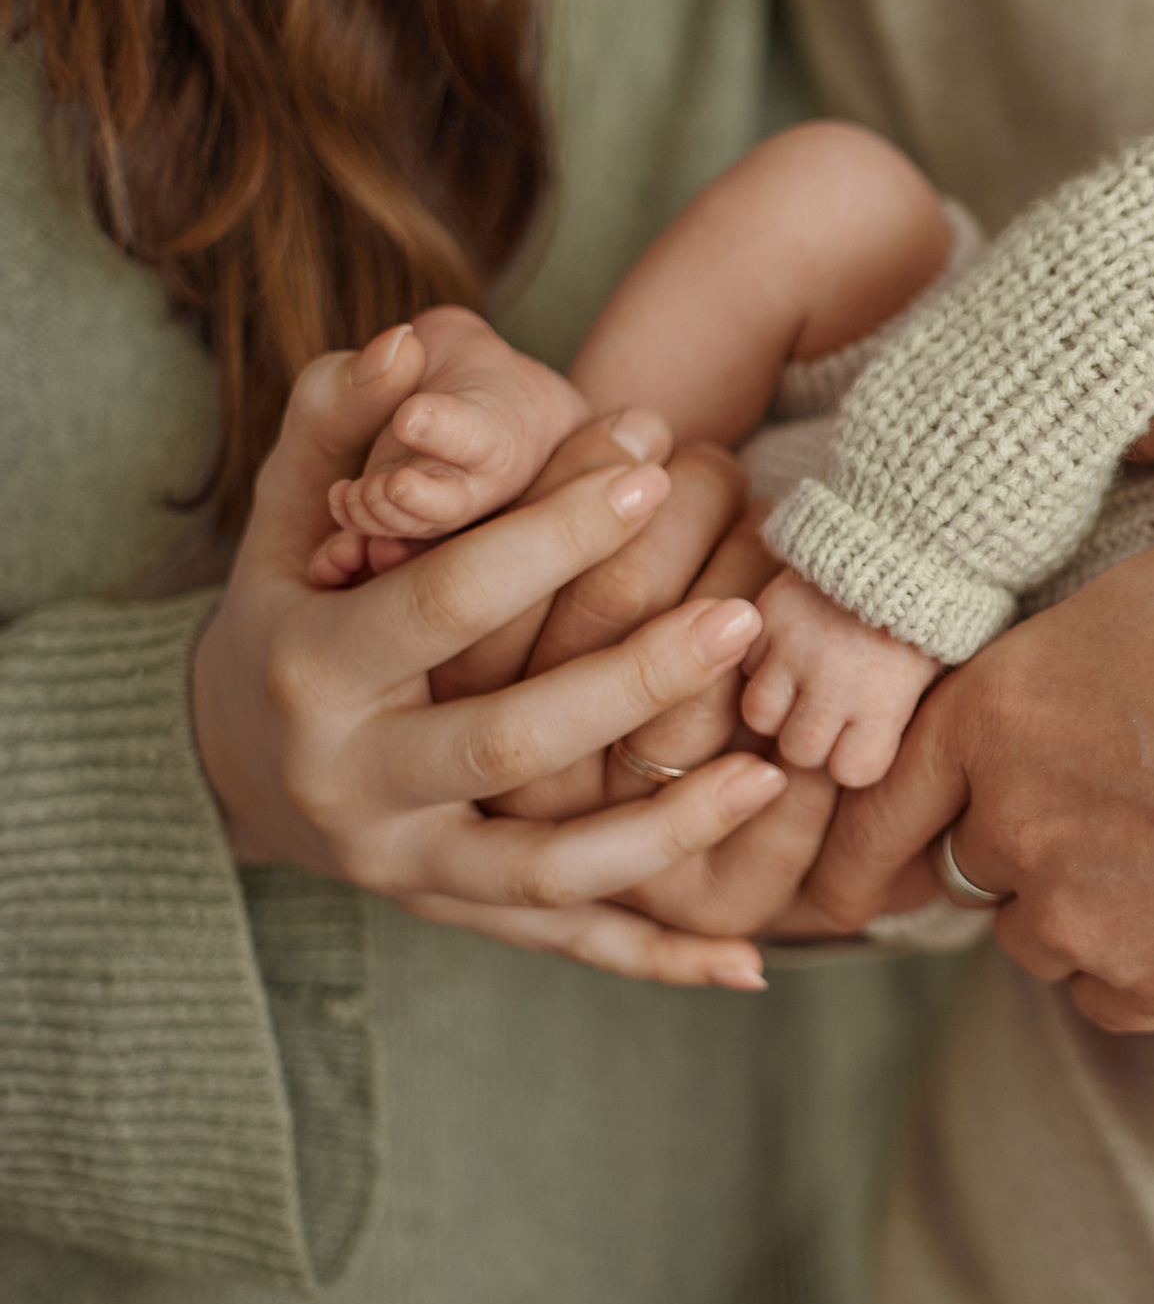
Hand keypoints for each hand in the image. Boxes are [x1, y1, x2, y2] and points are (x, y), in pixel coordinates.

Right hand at [195, 325, 789, 987]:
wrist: (233, 763)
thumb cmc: (292, 608)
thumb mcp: (288, 520)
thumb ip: (339, 426)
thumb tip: (404, 341)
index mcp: (319, 667)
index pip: (447, 599)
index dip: (551, 532)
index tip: (651, 459)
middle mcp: (359, 782)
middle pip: (511, 740)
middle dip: (632, 680)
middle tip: (745, 613)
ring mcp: (408, 866)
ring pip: (548, 870)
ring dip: (666, 830)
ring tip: (770, 769)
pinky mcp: (457, 916)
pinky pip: (567, 947)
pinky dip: (656, 960)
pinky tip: (750, 962)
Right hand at [739, 568, 942, 787]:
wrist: (907, 536)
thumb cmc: (927, 611)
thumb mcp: (929, 670)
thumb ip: (893, 720)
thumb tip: (859, 763)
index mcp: (885, 701)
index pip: (851, 772)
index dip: (853, 758)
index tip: (862, 737)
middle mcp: (836, 683)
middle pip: (799, 752)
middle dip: (811, 737)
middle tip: (827, 710)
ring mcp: (796, 648)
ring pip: (759, 715)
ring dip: (776, 704)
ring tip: (799, 683)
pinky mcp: (768, 615)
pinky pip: (744, 661)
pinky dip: (760, 659)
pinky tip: (788, 645)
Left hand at [791, 374, 1153, 1028]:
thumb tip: (1147, 399)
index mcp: (1007, 706)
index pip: (884, 782)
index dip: (862, 814)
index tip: (855, 855)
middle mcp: (1024, 826)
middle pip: (973, 847)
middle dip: (1011, 824)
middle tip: (1081, 794)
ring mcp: (1092, 919)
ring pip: (1031, 929)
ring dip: (1063, 898)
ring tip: (1137, 852)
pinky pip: (1102, 993)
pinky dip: (1123, 964)